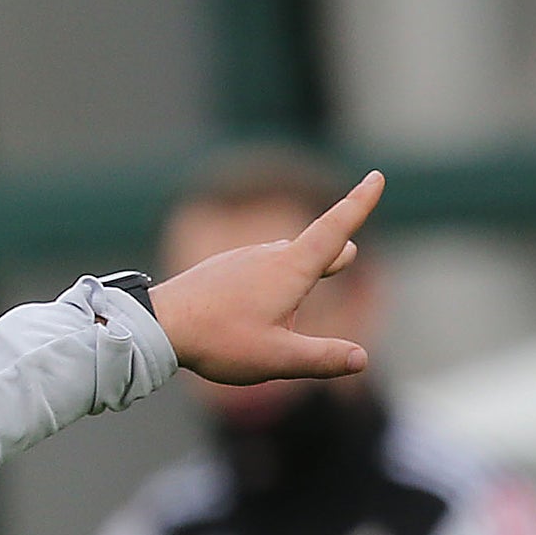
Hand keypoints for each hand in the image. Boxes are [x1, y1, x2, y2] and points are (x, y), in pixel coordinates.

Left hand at [150, 172, 382, 385]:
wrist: (159, 326)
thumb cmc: (218, 340)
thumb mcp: (276, 358)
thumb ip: (321, 358)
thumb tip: (361, 359)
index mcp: (291, 268)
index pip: (335, 228)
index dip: (360, 203)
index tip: (376, 176)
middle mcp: (269, 254)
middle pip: (312, 247)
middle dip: (332, 251)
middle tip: (348, 254)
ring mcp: (242, 259)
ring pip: (281, 260)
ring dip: (296, 270)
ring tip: (300, 287)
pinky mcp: (221, 270)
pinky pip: (255, 272)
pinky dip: (267, 282)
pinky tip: (252, 303)